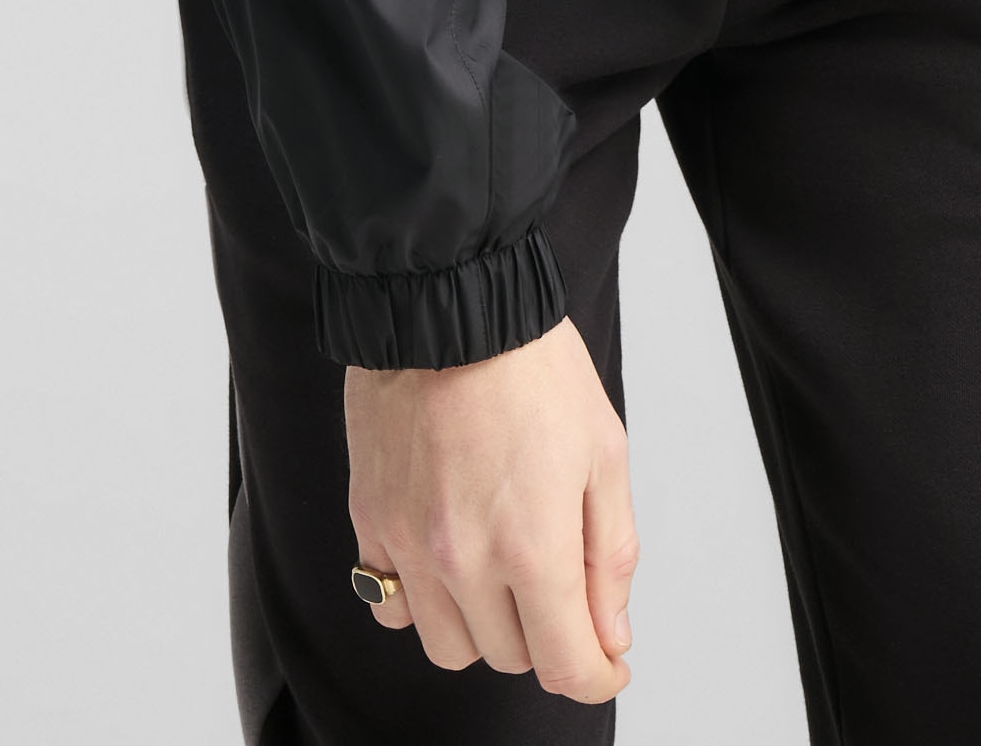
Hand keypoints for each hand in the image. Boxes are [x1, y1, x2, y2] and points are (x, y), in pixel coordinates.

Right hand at [344, 315, 636, 699]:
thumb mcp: (604, 451)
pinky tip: (448, 560)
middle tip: (562, 581)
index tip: (608, 662)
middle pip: (511, 656)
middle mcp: (465, 560)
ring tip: (504, 568)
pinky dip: (421, 603)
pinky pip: (390, 608)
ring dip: (486, 626)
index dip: (597, 674)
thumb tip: (610, 633)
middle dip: (547, 634)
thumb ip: (610, 554)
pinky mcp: (369, 525)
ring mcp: (409, 548)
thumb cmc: (533, 368)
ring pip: (449, 646)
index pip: (565, 664)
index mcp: (533, 544)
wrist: (450, 306)